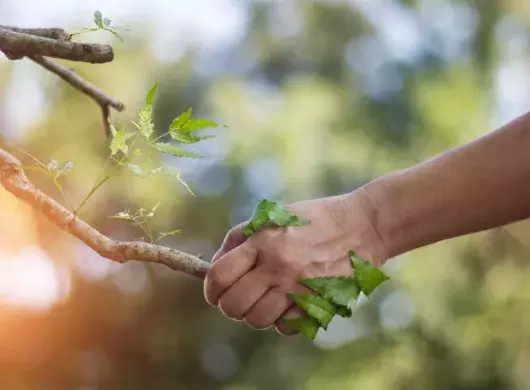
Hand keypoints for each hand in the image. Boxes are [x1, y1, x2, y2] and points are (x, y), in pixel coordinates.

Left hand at [203, 190, 386, 334]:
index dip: (210, 290)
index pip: (219, 277)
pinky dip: (281, 320)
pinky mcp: (318, 303)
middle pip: (233, 305)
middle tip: (240, 298)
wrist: (362, 226)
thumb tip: (214, 265)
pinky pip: (285, 327)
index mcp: (263, 242)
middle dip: (230, 305)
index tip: (215, 292)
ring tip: (265, 300)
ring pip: (256, 320)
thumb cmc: (313, 219)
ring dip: (255, 314)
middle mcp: (278, 266)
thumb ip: (241, 238)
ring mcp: (298, 288)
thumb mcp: (274, 217)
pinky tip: (288, 303)